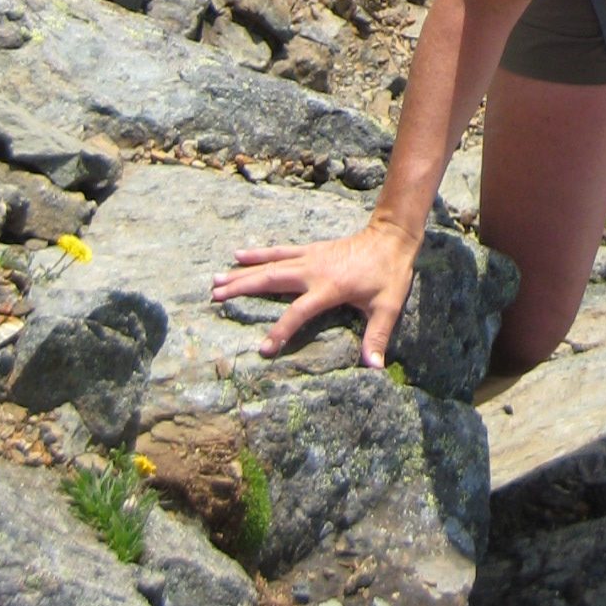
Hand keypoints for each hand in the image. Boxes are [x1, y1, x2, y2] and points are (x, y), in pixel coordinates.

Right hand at [210, 217, 417, 368]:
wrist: (391, 236)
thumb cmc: (389, 274)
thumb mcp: (387, 306)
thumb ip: (377, 337)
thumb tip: (374, 368)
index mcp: (329, 287)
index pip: (298, 312)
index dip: (281, 330)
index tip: (263, 349)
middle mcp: (314, 270)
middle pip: (272, 280)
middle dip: (243, 288)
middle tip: (215, 296)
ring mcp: (310, 257)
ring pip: (270, 264)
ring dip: (243, 272)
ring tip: (216, 279)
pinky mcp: (311, 249)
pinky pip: (280, 251)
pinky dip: (259, 253)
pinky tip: (238, 254)